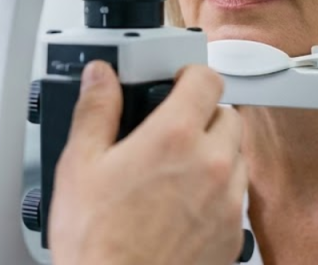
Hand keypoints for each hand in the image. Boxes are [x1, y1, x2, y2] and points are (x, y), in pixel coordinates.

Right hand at [49, 61, 246, 264]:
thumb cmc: (97, 242)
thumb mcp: (80, 166)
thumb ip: (95, 111)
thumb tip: (101, 77)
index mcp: (174, 138)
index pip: (207, 80)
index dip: (190, 75)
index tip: (177, 82)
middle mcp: (210, 165)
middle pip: (227, 115)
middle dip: (203, 115)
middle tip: (172, 129)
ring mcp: (228, 202)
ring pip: (236, 156)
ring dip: (214, 153)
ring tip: (176, 170)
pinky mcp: (234, 234)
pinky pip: (237, 196)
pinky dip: (219, 191)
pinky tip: (186, 204)